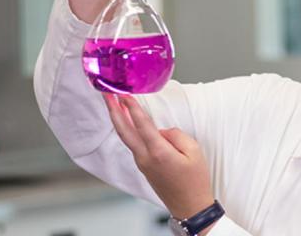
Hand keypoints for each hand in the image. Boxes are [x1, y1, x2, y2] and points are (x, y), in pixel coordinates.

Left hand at [102, 93, 215, 222]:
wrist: (190, 207)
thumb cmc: (195, 181)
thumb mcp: (194, 152)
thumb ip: (176, 135)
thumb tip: (162, 131)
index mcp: (158, 152)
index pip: (141, 124)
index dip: (130, 106)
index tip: (122, 93)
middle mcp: (145, 158)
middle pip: (124, 130)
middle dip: (113, 110)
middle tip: (105, 94)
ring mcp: (142, 164)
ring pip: (126, 137)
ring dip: (119, 119)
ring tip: (114, 103)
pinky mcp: (144, 168)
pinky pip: (134, 144)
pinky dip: (128, 130)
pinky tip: (128, 122)